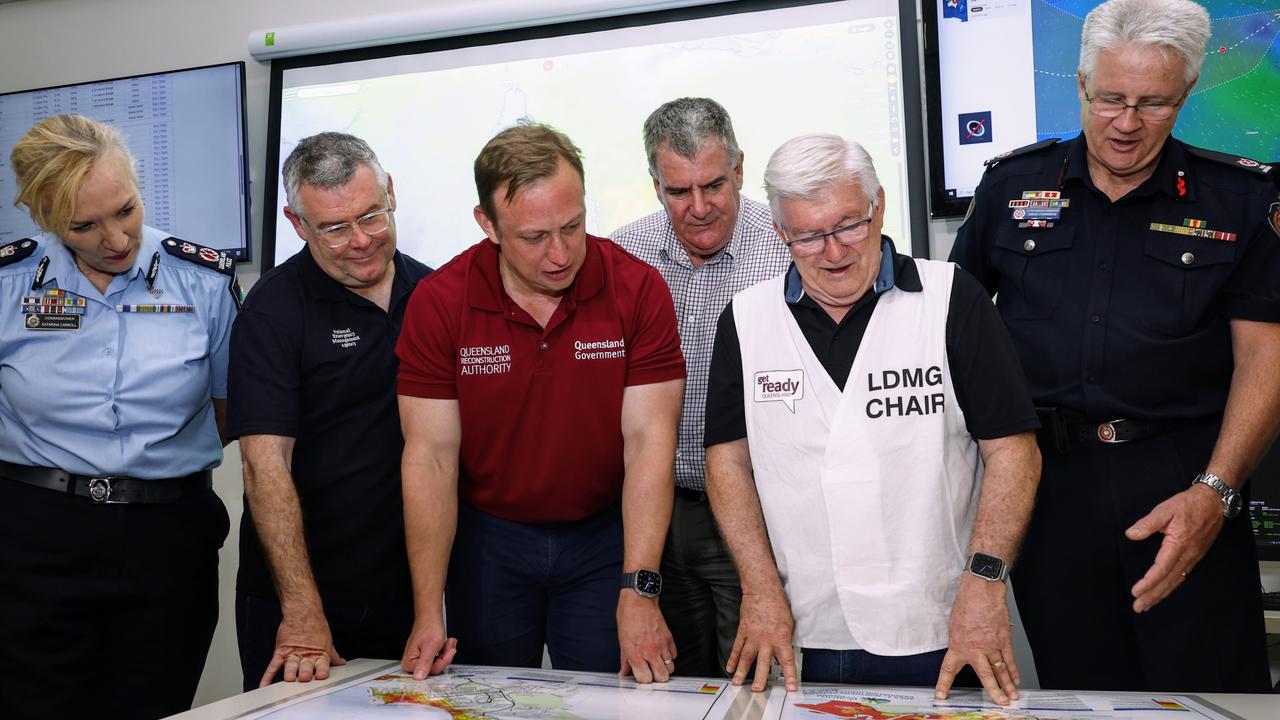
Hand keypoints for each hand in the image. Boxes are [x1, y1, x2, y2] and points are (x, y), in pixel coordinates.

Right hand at [259, 608, 346, 686]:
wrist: (302, 611)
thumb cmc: (315, 625)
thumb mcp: (327, 641)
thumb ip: (332, 655)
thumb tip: (340, 662)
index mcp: (319, 654)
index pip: (322, 666)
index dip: (322, 672)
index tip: (321, 677)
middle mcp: (305, 656)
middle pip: (305, 668)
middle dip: (305, 673)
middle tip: (305, 677)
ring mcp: (292, 654)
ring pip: (290, 667)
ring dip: (290, 673)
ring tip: (290, 679)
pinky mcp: (281, 652)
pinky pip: (273, 665)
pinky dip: (268, 676)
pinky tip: (264, 684)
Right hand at [400, 612, 457, 679]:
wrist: (431, 617)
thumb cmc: (429, 628)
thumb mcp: (430, 647)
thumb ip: (425, 663)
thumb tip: (418, 677)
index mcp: (409, 663)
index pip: (430, 671)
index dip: (442, 661)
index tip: (449, 652)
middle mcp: (412, 663)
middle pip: (435, 668)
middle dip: (445, 656)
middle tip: (448, 645)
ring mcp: (419, 660)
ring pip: (438, 663)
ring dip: (446, 652)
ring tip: (447, 642)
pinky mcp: (426, 657)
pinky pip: (438, 659)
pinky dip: (445, 651)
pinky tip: (446, 643)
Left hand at [617, 590, 676, 682]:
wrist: (639, 599)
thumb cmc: (628, 616)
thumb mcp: (622, 640)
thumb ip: (625, 659)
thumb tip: (624, 671)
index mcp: (636, 652)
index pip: (644, 679)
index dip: (643, 680)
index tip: (640, 675)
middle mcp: (650, 651)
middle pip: (661, 677)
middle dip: (656, 678)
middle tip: (650, 672)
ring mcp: (661, 645)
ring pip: (670, 668)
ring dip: (663, 668)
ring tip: (656, 663)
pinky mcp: (669, 638)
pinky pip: (674, 655)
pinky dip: (669, 657)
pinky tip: (661, 652)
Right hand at [727, 588, 797, 691]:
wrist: (763, 590)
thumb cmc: (778, 604)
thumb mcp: (789, 624)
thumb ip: (785, 640)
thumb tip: (784, 653)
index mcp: (781, 638)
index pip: (787, 662)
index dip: (790, 676)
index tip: (791, 688)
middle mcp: (766, 639)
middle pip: (763, 663)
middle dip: (760, 678)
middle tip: (757, 689)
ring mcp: (753, 636)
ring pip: (746, 657)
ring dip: (742, 671)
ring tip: (737, 683)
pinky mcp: (743, 631)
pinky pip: (737, 647)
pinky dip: (733, 658)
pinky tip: (730, 667)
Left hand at [935, 575, 1018, 704]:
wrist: (981, 591)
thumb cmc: (966, 604)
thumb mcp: (953, 625)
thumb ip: (959, 641)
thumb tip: (962, 650)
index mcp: (957, 646)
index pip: (948, 670)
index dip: (943, 684)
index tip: (941, 696)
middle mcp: (974, 649)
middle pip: (985, 676)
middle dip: (993, 692)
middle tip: (999, 703)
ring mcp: (991, 645)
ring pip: (1000, 670)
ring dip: (1007, 685)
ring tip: (1012, 697)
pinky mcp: (1003, 639)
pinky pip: (1010, 659)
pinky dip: (1014, 670)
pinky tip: (1016, 679)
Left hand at [1126, 485, 1223, 611]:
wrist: (1213, 502)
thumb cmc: (1189, 505)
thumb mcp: (1165, 509)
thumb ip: (1148, 523)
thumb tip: (1131, 534)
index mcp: (1178, 544)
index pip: (1161, 568)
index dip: (1149, 582)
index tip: (1136, 591)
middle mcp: (1187, 555)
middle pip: (1168, 580)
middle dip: (1153, 595)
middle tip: (1139, 607)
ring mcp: (1193, 557)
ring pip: (1176, 581)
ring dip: (1161, 594)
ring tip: (1147, 605)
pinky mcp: (1195, 557)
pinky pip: (1182, 576)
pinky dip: (1171, 587)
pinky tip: (1164, 592)